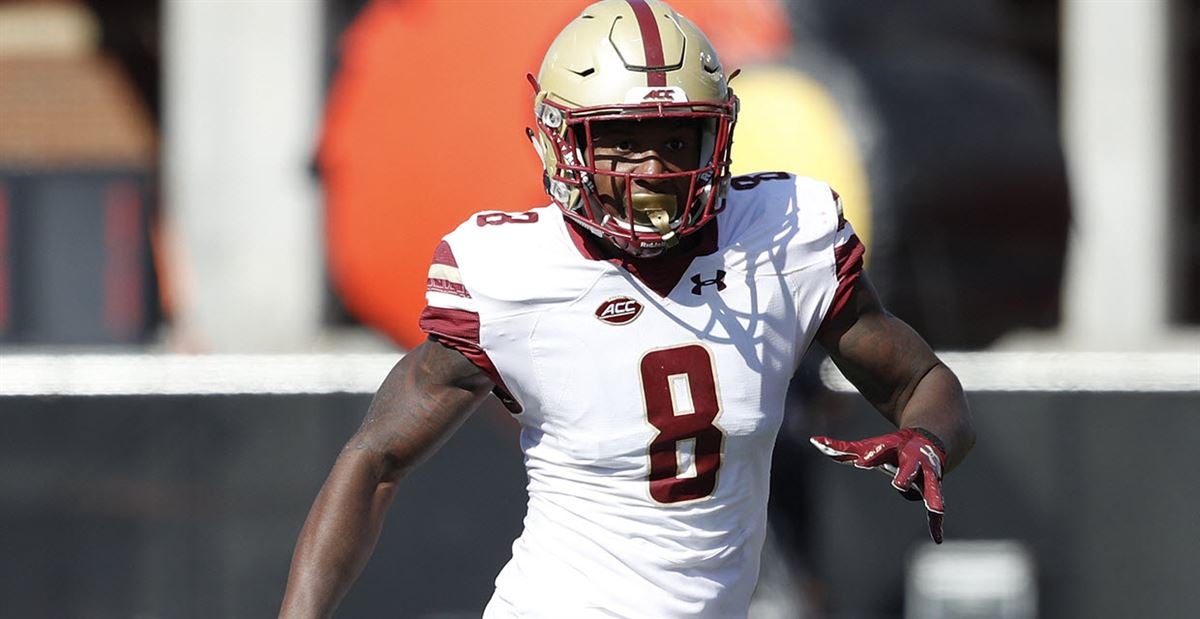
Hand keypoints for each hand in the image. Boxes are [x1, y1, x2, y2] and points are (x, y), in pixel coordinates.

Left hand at [809, 428, 946, 542]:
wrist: (928, 442)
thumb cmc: (891, 447)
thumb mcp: (868, 446)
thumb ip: (842, 448)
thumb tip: (814, 441)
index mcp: (895, 449)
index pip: (881, 452)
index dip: (871, 457)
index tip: (860, 463)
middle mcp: (913, 461)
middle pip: (909, 468)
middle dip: (905, 475)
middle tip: (899, 484)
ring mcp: (927, 475)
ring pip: (931, 486)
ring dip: (933, 497)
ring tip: (936, 509)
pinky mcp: (934, 488)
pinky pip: (936, 507)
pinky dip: (936, 522)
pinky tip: (936, 538)